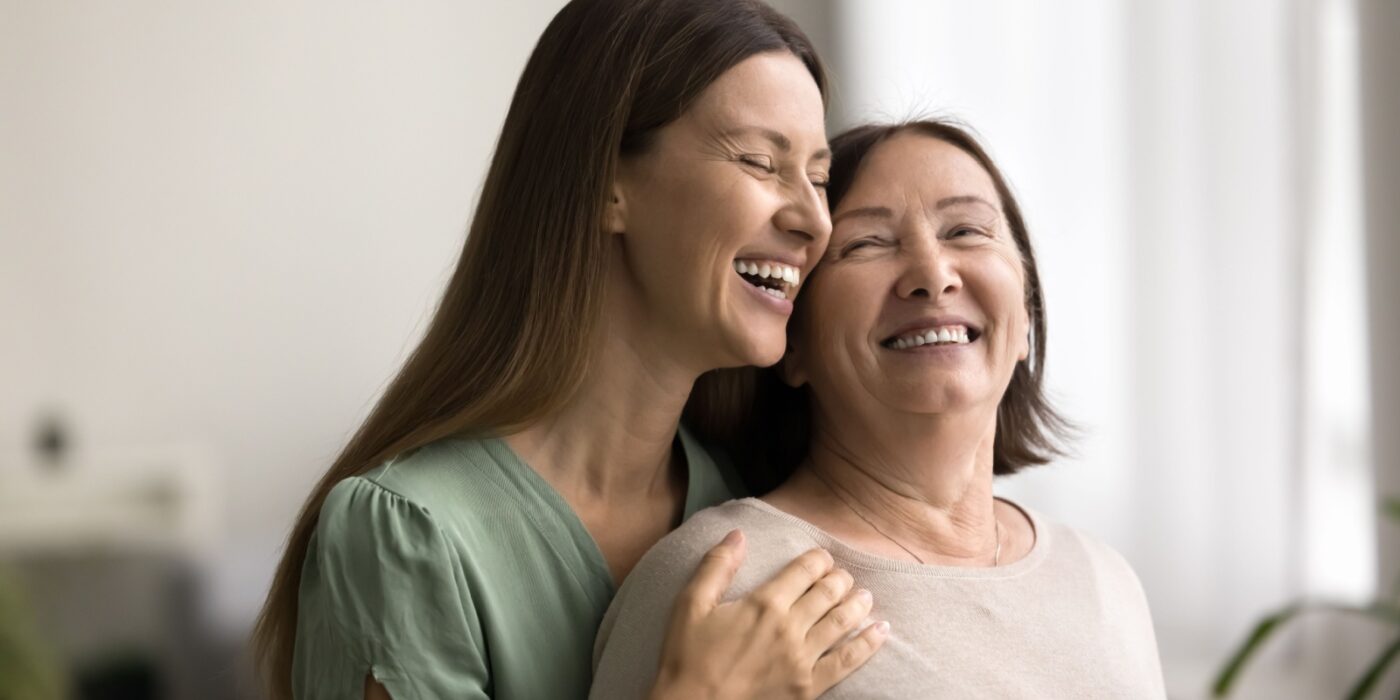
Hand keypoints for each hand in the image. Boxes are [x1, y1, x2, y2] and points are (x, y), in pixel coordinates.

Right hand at [649, 530, 887, 699]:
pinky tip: (881, 631)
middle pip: (828, 593)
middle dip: (840, 579)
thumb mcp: (691, 605)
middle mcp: (789, 627)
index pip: (805, 570)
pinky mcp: (808, 687)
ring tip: (866, 595)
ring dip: (858, 604)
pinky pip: (847, 662)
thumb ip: (717, 566)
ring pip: (842, 622)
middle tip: (844, 575)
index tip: (822, 557)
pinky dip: (868, 644)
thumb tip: (738, 533)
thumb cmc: (687, 658)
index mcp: (764, 603)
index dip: (818, 559)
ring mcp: (802, 659)